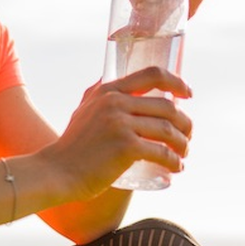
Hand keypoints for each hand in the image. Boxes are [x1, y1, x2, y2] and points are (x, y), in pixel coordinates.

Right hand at [46, 67, 193, 199]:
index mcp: (108, 91)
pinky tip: (176, 168)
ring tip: (182, 155)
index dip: (176, 81)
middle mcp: (115, 102)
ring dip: (183, 144)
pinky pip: (162, 152)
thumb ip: (99, 95)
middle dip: (185, 123)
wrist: (57, 171)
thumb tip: (113, 81)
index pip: (152, 74)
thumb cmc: (73, 146)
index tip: (188, 94)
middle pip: (167, 107)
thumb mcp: (84, 110)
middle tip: (186, 137)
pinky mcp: (126, 147)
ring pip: (168, 130)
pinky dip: (174, 162)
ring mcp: (120, 124)